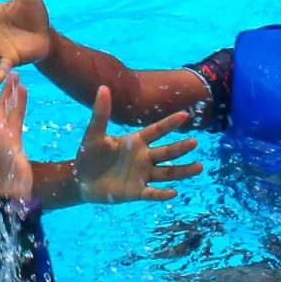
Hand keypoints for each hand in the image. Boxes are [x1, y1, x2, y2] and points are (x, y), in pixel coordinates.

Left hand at [73, 85, 201, 205]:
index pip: (156, 130)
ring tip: (199, 167)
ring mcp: (142, 175)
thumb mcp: (94, 133)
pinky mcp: (136, 192)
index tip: (185, 114)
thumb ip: (101, 113)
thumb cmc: (89, 154)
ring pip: (167, 173)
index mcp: (135, 141)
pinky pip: (152, 193)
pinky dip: (162, 194)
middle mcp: (143, 157)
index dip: (169, 123)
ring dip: (182, 171)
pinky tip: (173, 192)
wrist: (81, 179)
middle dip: (181, 148)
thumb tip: (103, 87)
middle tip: (195, 142)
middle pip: (166, 152)